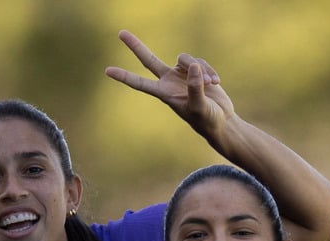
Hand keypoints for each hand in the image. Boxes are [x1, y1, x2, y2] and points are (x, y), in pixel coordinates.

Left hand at [104, 29, 230, 141]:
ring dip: (201, 69)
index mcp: (164, 93)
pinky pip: (200, 62)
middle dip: (136, 46)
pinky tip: (216, 82)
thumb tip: (194, 66)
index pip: (140, 84)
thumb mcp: (200, 106)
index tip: (108, 71)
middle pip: (149, 60)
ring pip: (186, 59)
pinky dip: (209, 70)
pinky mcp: (196, 70)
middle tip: (120, 33)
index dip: (125, 77)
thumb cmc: (207, 119)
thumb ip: (195, 87)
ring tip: (211, 84)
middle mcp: (169, 81)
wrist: (221, 119)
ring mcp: (181, 74)